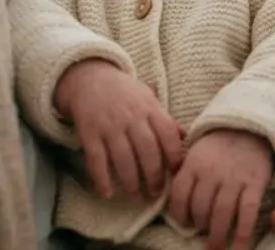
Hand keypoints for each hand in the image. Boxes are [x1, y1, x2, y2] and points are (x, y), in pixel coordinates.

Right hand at [55, 59, 183, 198]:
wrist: (91, 80)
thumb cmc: (126, 94)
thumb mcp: (150, 99)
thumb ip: (165, 120)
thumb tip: (185, 137)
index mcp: (150, 109)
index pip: (168, 134)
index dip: (175, 155)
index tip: (177, 172)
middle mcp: (132, 118)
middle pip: (147, 150)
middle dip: (154, 175)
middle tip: (157, 192)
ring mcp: (110, 126)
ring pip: (123, 158)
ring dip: (131, 181)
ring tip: (137, 196)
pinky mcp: (89, 133)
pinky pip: (96, 160)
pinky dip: (101, 178)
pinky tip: (107, 193)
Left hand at [167, 129, 272, 249]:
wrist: (251, 129)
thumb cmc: (219, 147)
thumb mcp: (195, 152)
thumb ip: (184, 174)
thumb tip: (172, 201)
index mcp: (193, 164)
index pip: (178, 196)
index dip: (179, 214)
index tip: (184, 223)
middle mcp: (212, 172)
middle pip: (199, 208)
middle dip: (199, 225)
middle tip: (203, 232)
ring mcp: (234, 178)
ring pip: (220, 213)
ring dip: (216, 235)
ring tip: (215, 247)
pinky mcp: (255, 184)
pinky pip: (247, 213)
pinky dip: (242, 233)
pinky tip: (238, 248)